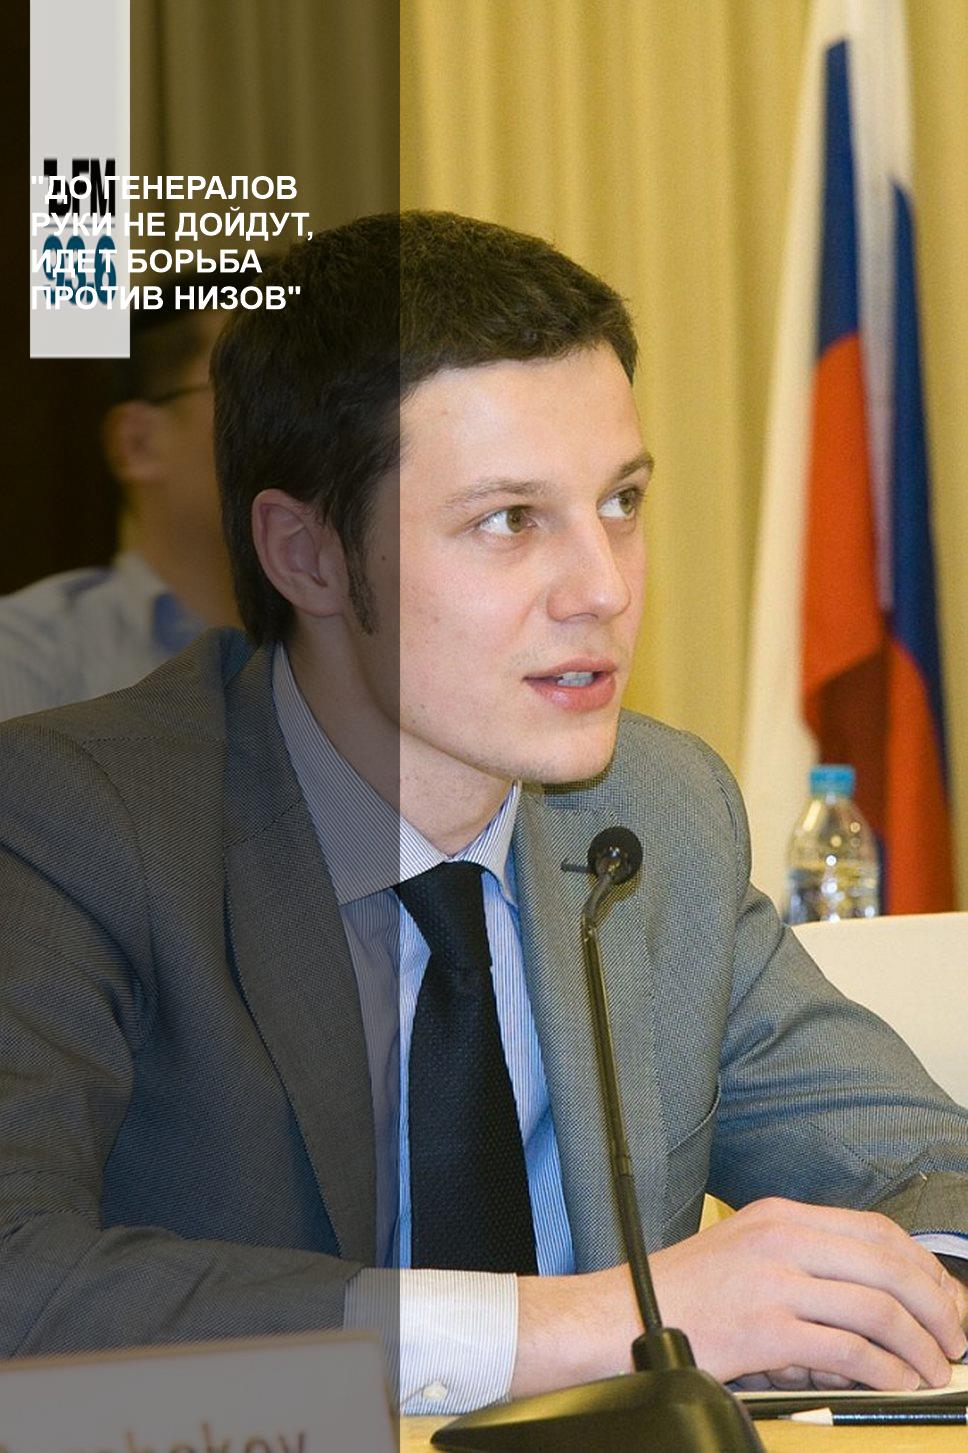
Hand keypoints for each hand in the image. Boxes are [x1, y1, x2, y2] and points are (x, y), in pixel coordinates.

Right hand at [649, 1198, 966, 1391]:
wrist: (618, 1316)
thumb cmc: (680, 1294)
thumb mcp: (744, 1253)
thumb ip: (803, 1263)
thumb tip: (872, 1302)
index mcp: (779, 1215)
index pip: (875, 1230)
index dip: (923, 1266)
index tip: (945, 1297)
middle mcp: (781, 1237)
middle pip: (888, 1264)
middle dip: (936, 1304)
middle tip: (954, 1338)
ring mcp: (774, 1281)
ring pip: (878, 1308)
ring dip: (919, 1345)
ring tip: (933, 1369)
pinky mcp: (767, 1328)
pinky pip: (848, 1351)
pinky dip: (885, 1371)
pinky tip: (895, 1383)